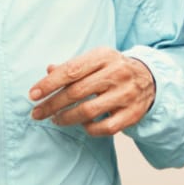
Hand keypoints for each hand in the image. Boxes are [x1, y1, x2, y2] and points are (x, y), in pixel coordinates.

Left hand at [29, 48, 154, 136]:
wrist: (150, 79)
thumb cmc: (113, 69)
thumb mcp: (95, 60)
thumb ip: (72, 66)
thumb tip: (48, 70)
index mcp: (104, 56)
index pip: (71, 70)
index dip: (49, 83)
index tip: (33, 95)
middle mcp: (117, 73)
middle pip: (77, 92)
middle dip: (52, 104)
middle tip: (37, 113)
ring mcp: (126, 94)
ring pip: (89, 111)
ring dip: (66, 118)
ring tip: (55, 119)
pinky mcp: (132, 114)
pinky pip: (105, 127)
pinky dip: (89, 128)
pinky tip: (82, 124)